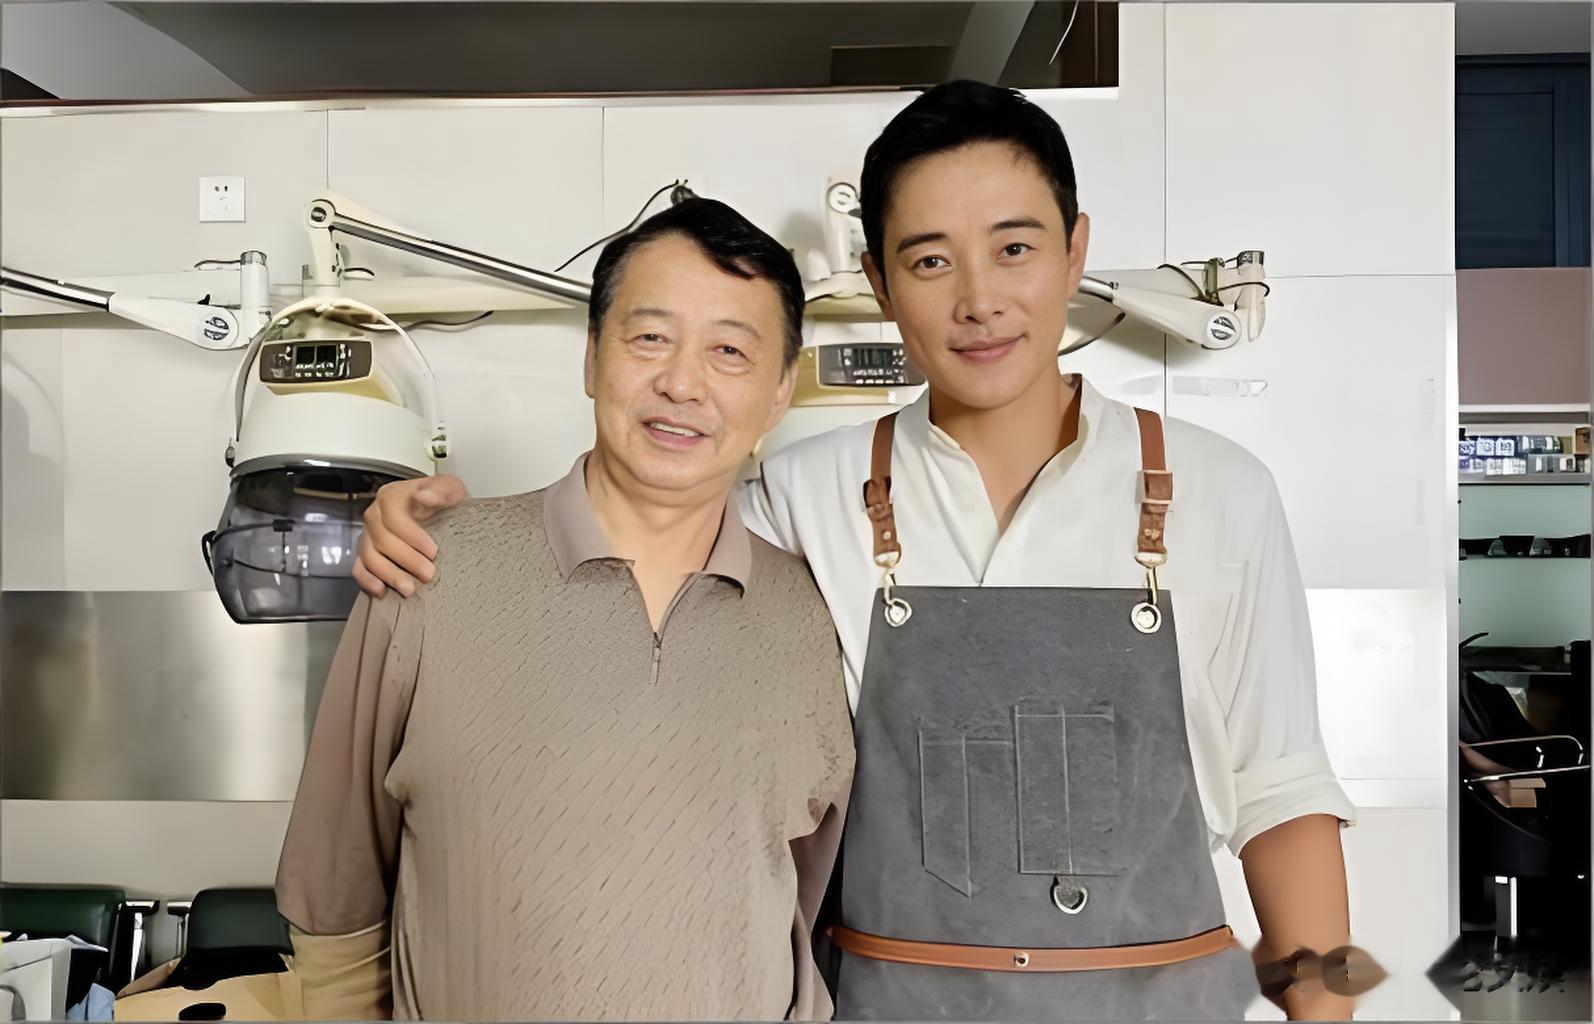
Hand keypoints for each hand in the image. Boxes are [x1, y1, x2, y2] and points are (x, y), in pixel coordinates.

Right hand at [352, 475, 468, 596]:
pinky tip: (383, 591)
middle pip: (382, 539)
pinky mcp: (366, 556)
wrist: (441, 517)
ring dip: (389, 574)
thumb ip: (442, 490)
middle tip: (428, 574)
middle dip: (406, 559)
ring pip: (369, 556)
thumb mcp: (452, 490)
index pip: (393, 515)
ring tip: (410, 588)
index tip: (433, 551)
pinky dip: (368, 581)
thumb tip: (424, 496)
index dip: (412, 535)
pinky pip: (359, 569)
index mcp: (392, 496)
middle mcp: (375, 515)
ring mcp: (368, 536)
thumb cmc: (443, 504)